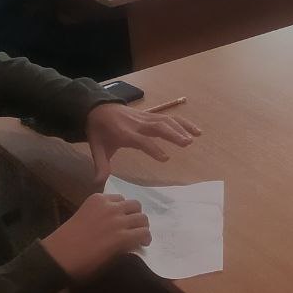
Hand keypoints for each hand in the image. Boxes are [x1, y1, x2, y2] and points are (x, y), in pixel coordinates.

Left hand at [41, 193, 149, 280]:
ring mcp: (107, 206)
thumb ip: (125, 249)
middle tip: (134, 231)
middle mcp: (118, 219)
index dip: (145, 239)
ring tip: (125, 219)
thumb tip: (133, 243)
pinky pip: (115, 197)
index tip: (142, 242)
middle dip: (141, 225)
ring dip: (132, 212)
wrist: (56, 256)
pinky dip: (117, 204)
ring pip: (132, 203)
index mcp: (122, 238)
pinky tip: (111, 212)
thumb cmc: (83, 266)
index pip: (144, 233)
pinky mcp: (95, 199)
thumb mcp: (109, 262)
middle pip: (141, 216)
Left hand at [85, 101, 201, 182]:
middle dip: (173, 134)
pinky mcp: (152, 115)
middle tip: (186, 143)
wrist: (98, 109)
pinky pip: (170, 118)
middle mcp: (138, 124)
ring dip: (181, 128)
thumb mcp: (97, 148)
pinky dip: (184, 123)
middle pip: (158, 127)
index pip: (141, 141)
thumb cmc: (99, 131)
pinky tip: (196, 130)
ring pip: (166, 121)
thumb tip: (99, 183)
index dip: (153, 148)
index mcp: (124, 133)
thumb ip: (101, 165)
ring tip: (193, 138)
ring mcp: (146, 118)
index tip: (165, 158)